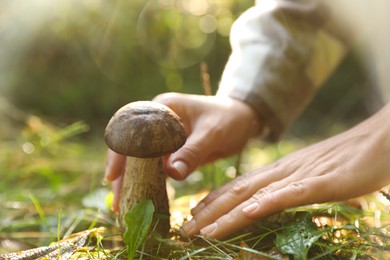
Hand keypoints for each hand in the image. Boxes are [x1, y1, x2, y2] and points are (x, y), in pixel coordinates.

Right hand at [105, 92, 261, 210]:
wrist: (243, 119)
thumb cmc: (229, 118)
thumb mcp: (212, 133)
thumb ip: (192, 152)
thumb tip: (172, 174)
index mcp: (164, 109)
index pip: (132, 130)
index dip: (120, 152)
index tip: (113, 174)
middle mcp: (158, 122)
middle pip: (132, 148)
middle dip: (123, 173)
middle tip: (117, 200)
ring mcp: (164, 137)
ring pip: (142, 160)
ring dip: (134, 181)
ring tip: (126, 205)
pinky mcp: (172, 150)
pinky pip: (157, 167)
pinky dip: (150, 182)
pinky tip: (145, 198)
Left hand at [181, 103, 389, 238]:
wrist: (379, 140)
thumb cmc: (349, 159)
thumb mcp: (314, 174)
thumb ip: (295, 186)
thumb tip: (280, 198)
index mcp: (280, 170)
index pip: (239, 186)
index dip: (214, 200)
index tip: (194, 213)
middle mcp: (282, 172)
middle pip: (236, 192)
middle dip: (208, 212)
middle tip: (184, 229)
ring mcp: (299, 176)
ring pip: (253, 196)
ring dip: (225, 214)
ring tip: (200, 230)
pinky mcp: (320, 183)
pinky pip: (287, 195)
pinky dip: (264, 205)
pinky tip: (245, 214)